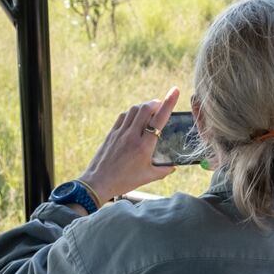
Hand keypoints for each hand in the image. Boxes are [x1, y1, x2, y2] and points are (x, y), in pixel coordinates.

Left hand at [77, 88, 180, 202]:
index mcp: (144, 146)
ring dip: (144, 106)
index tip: (175, 90)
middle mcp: (132, 136)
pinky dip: (132, 113)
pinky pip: (123, 116)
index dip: (169, 103)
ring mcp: (120, 132)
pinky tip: (135, 118)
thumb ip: (163, 170)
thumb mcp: (148, 177)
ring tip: (150, 111)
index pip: (159, 119)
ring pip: (134, 110)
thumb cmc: (124, 181)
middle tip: (161, 105)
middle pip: (145, 108)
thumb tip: (173, 166)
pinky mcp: (112, 133)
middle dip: (156, 103)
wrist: (98, 182)